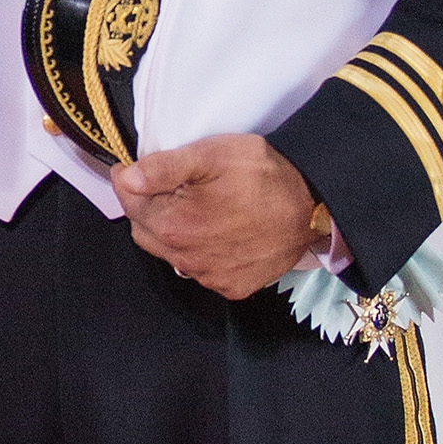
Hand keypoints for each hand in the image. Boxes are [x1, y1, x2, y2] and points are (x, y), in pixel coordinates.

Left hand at [113, 133, 317, 300]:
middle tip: (163, 186)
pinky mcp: (233, 287)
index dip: (128, 181)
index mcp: (173, 225)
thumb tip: (126, 179)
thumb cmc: (263, 174)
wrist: (315, 204)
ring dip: (173, 233)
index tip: (129, 168)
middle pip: (145, 232)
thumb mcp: (212, 156)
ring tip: (193, 208)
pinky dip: (201, 253)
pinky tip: (218, 234)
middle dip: (146, 208)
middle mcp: (186, 259)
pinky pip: (203, 271)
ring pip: (172, 254)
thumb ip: (164, 168)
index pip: (130, 203)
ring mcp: (210, 277)